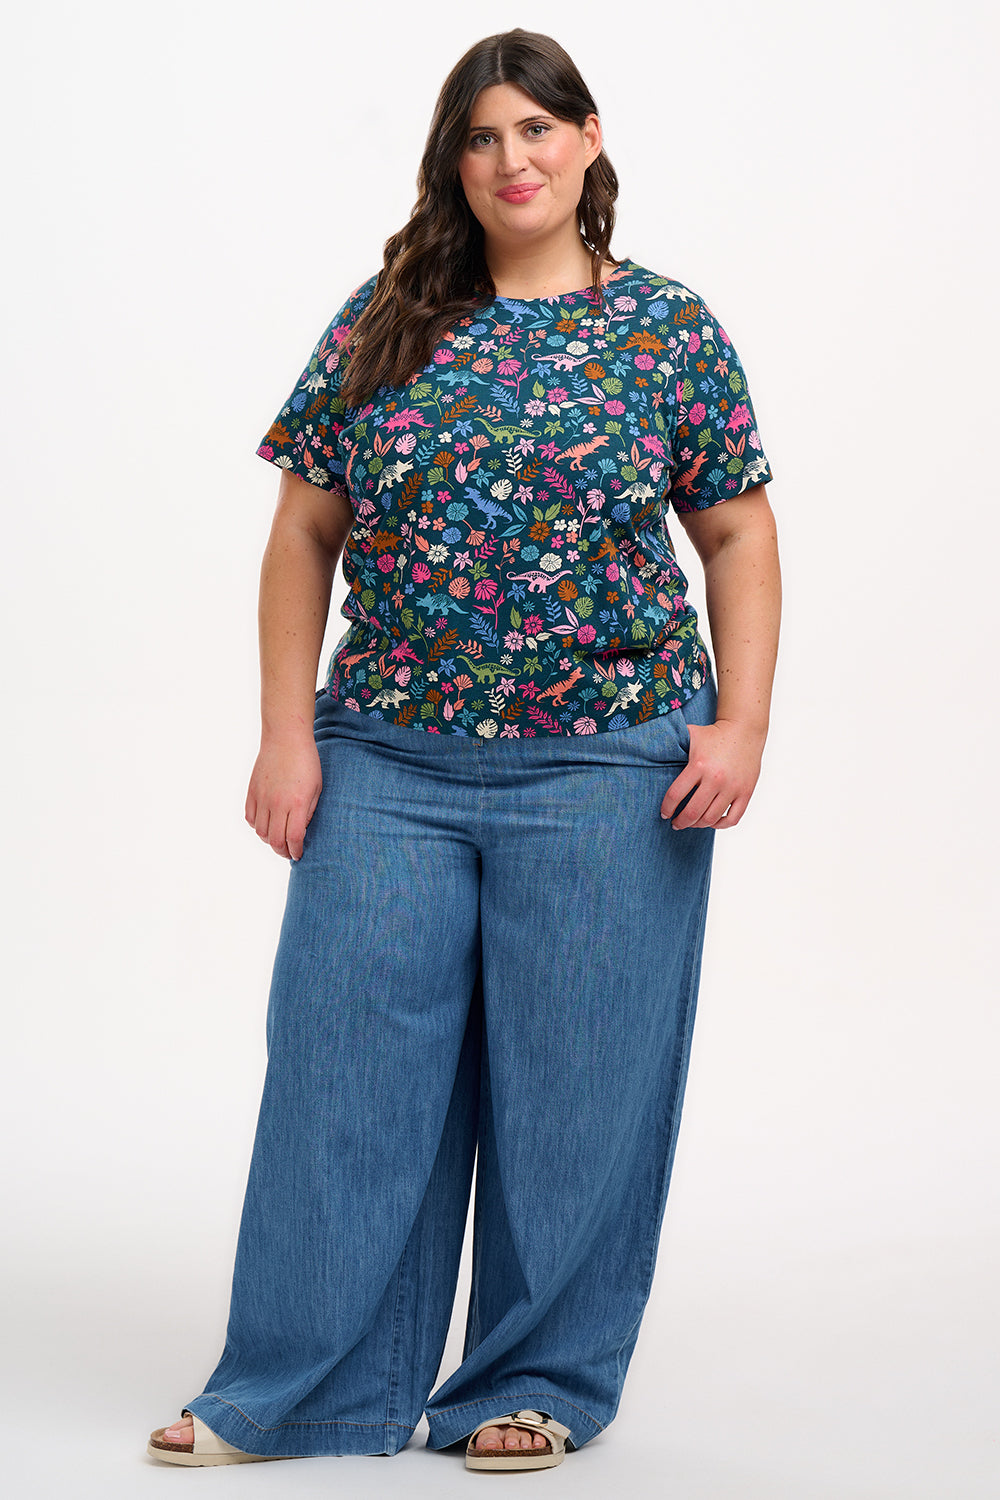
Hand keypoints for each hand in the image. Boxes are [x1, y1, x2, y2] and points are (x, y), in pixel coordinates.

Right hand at [245, 736, 322, 860]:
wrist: (285, 738)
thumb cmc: (306, 762)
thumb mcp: (316, 788)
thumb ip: (308, 812)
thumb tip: (300, 831)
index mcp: (296, 803)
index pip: (294, 838)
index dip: (296, 851)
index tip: (299, 854)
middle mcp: (277, 803)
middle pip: (275, 840)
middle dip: (282, 851)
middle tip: (288, 852)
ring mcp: (262, 797)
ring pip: (260, 832)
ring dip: (269, 840)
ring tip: (278, 839)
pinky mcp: (252, 792)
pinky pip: (251, 818)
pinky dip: (257, 826)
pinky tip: (266, 824)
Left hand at [659, 719, 765, 830]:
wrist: (744, 730)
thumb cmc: (714, 734)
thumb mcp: (690, 735)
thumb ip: (671, 743)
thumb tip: (647, 746)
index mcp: (698, 765)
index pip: (675, 795)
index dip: (666, 808)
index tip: (664, 814)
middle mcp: (716, 778)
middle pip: (692, 812)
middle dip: (680, 822)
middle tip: (675, 824)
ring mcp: (732, 787)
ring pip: (711, 819)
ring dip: (697, 825)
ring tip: (691, 823)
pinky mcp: (746, 792)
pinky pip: (732, 819)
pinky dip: (720, 825)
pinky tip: (712, 821)